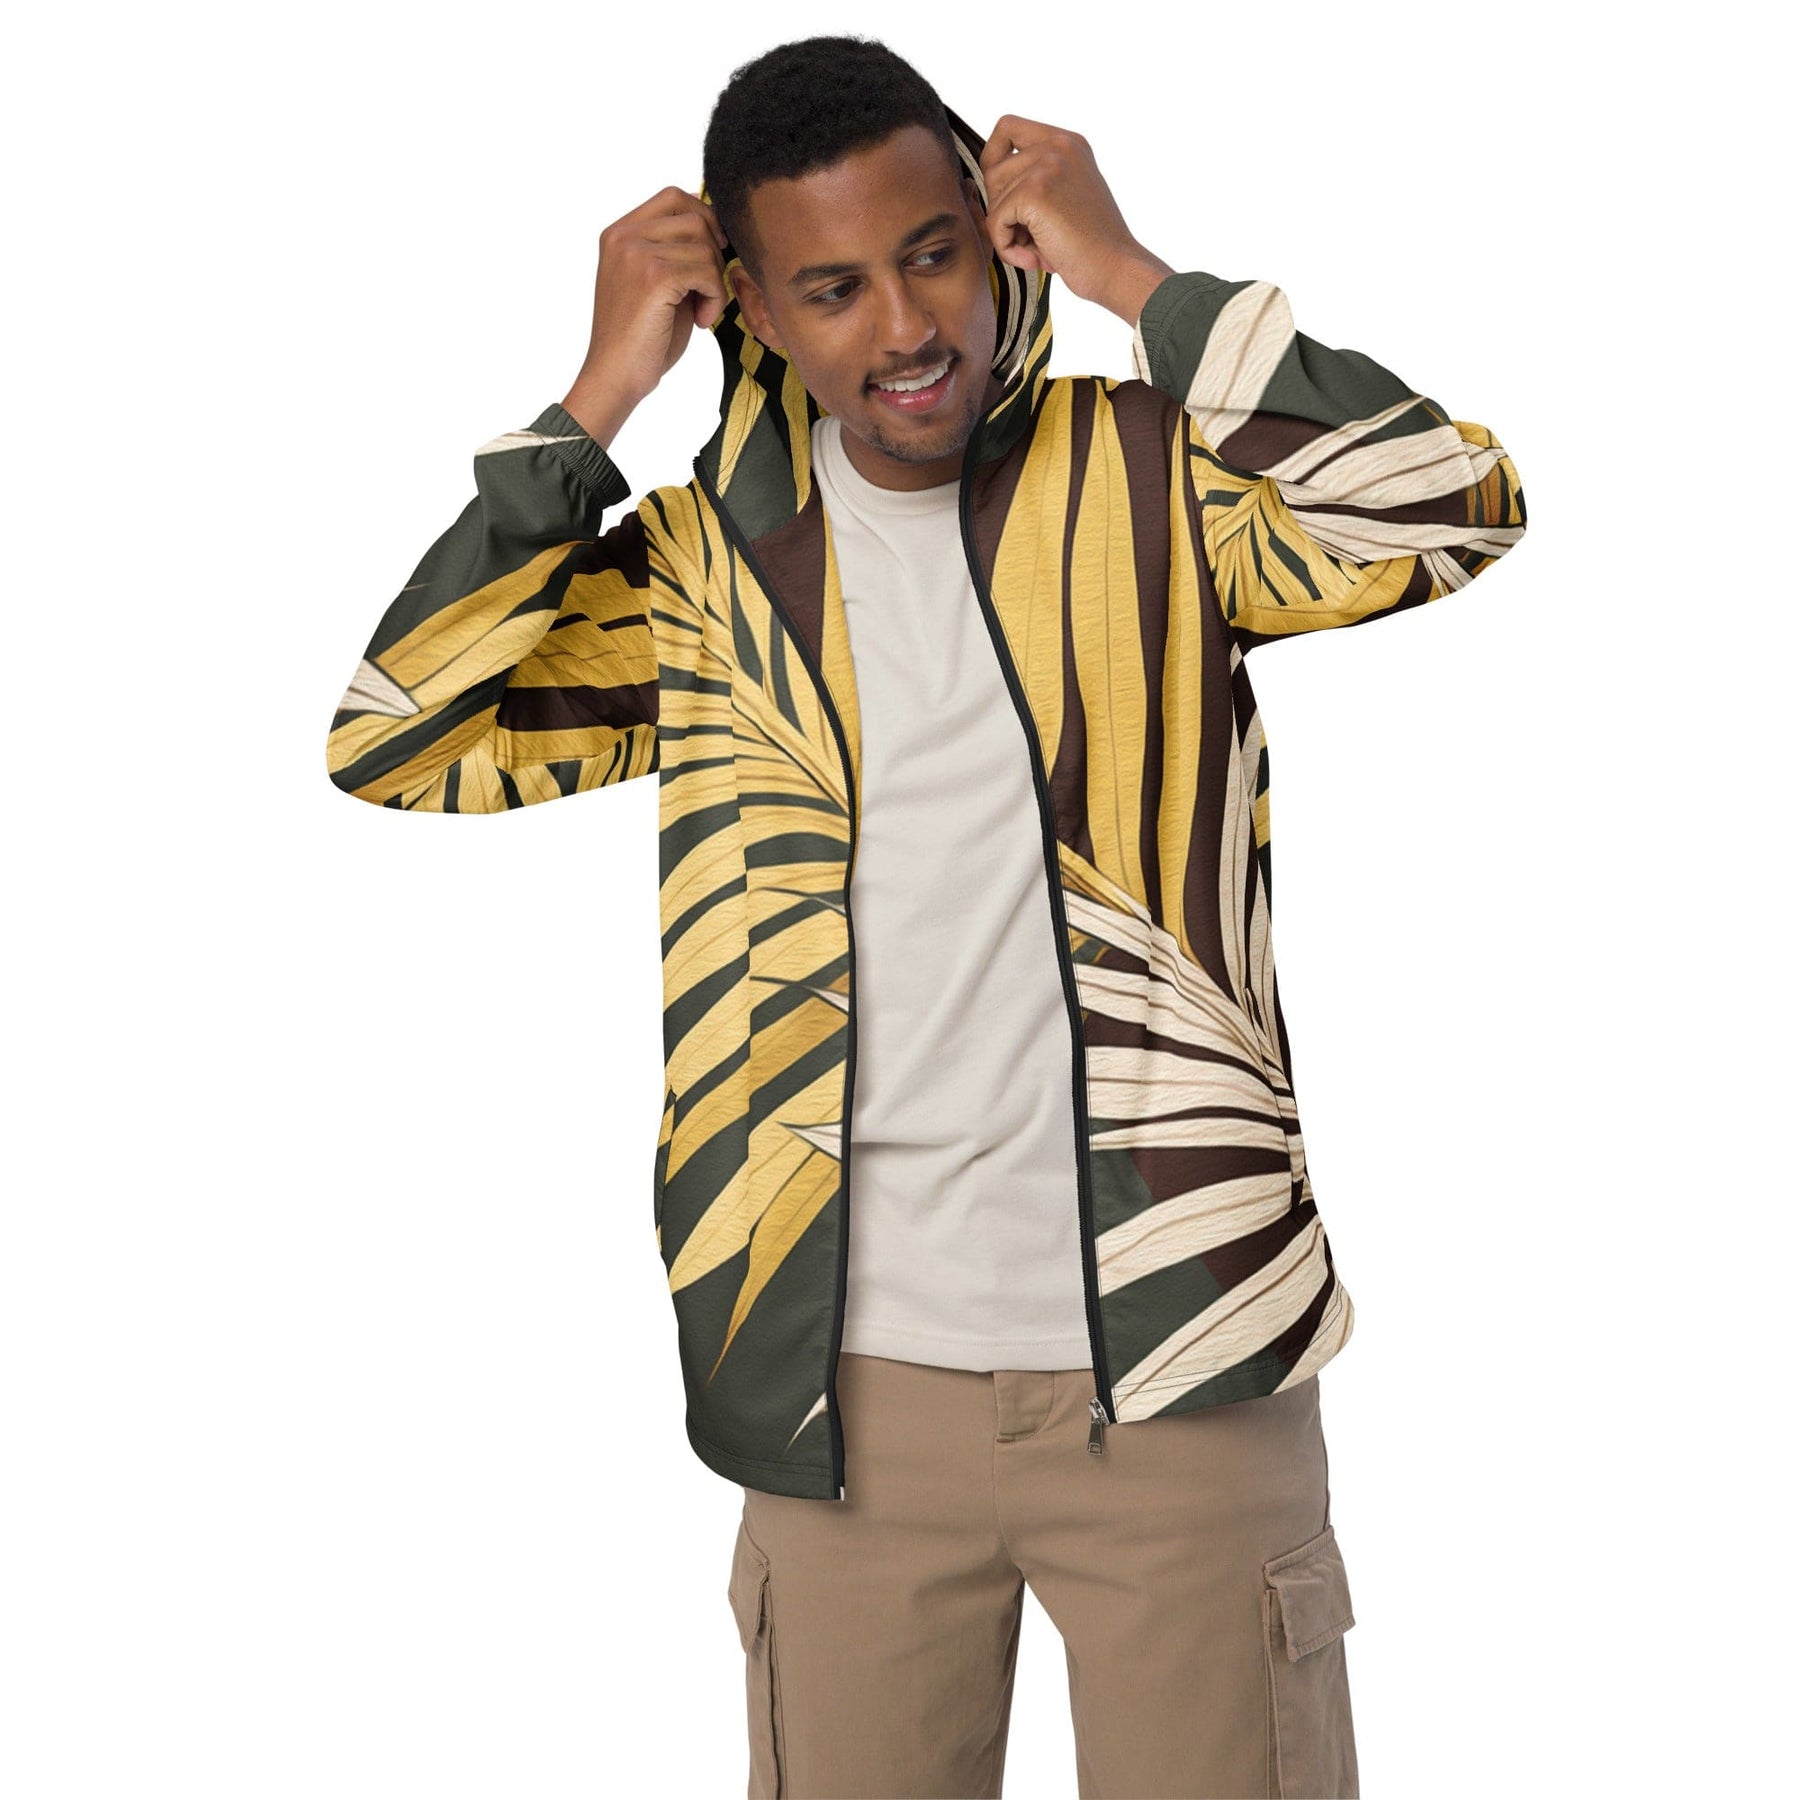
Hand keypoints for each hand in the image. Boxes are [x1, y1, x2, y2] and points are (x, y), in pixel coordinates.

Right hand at [562, 186, 731, 445]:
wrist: (615, 376)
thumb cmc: (641, 337)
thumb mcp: (656, 281)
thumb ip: (675, 249)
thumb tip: (716, 223)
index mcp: (619, 232)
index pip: (674, 195)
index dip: (704, 219)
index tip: (713, 255)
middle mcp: (623, 236)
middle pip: (695, 217)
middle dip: (714, 254)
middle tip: (707, 291)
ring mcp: (636, 254)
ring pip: (705, 246)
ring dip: (715, 282)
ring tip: (702, 312)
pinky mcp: (653, 277)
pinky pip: (707, 272)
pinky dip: (715, 299)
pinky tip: (702, 320)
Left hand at [978, 116, 1174, 324]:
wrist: (1116, 268)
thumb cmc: (1092, 245)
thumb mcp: (1067, 195)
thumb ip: (1035, 177)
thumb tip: (982, 181)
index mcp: (1067, 142)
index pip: (1007, 127)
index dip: (992, 158)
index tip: (1002, 192)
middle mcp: (1057, 146)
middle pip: (992, 169)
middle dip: (1002, 209)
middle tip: (1031, 237)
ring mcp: (1047, 166)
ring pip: (992, 197)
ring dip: (1005, 231)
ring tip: (1036, 248)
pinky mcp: (1034, 192)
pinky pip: (995, 221)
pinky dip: (1007, 248)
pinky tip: (1035, 258)